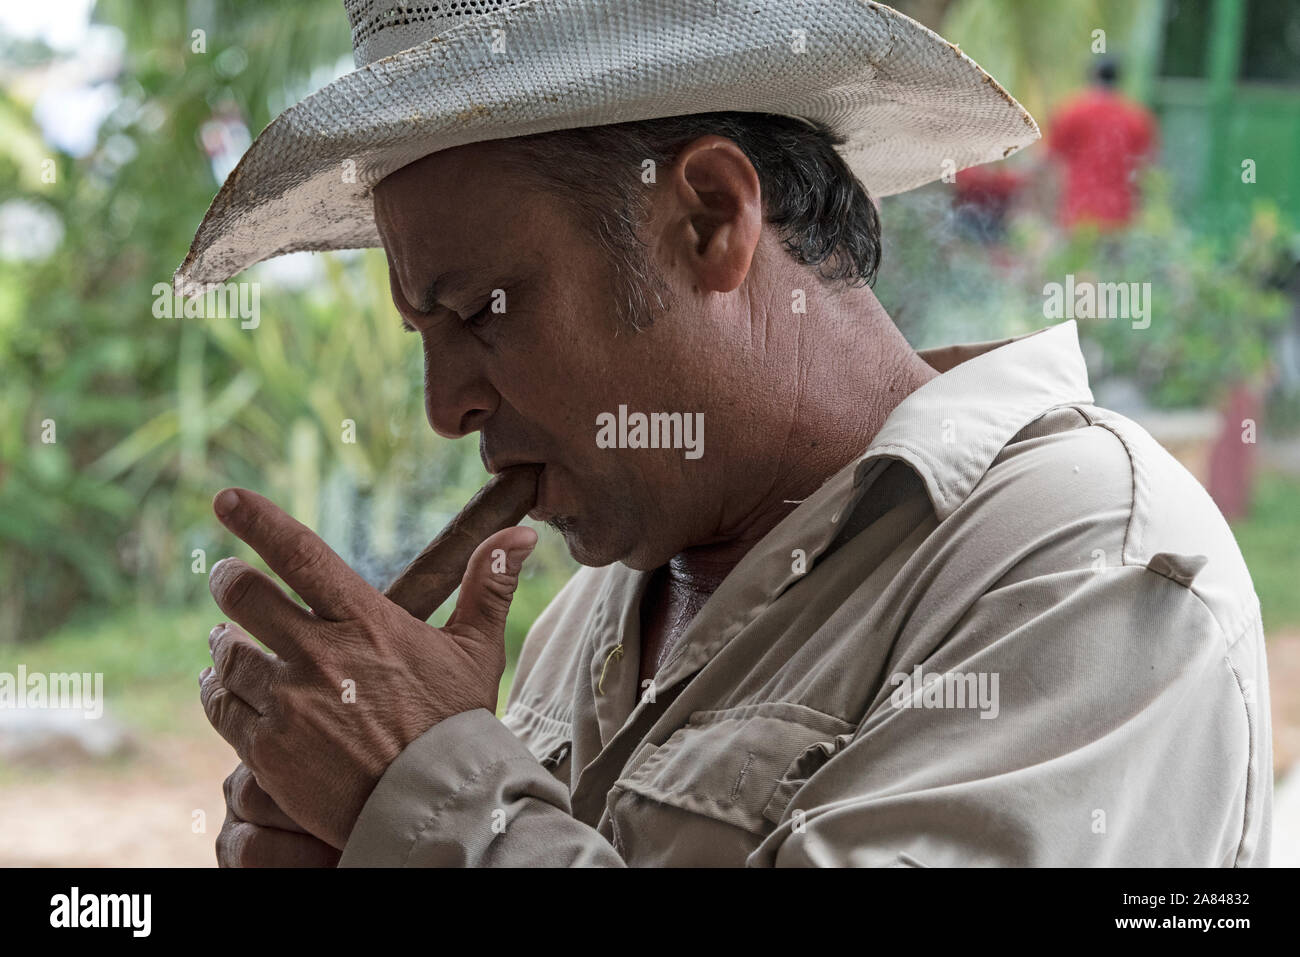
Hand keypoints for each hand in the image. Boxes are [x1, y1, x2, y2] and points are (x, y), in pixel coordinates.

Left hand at [198, 486, 536, 849]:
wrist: (437, 808)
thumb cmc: (459, 726)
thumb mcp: (478, 652)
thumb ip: (488, 587)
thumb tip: (521, 536)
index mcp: (366, 621)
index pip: (299, 554)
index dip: (257, 520)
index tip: (227, 499)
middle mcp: (319, 655)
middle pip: (244, 596)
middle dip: (228, 579)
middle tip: (225, 576)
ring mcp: (289, 703)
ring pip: (227, 655)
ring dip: (221, 640)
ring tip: (224, 638)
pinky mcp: (268, 750)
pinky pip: (223, 707)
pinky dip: (219, 691)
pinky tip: (224, 688)